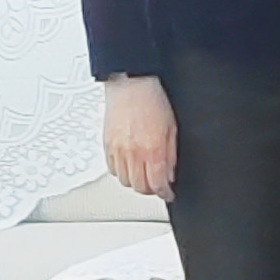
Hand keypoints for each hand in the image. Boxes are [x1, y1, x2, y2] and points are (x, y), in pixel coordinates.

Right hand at [103, 75, 176, 201]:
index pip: (157, 184)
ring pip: (125, 181)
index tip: (168, 194)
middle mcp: (133, 153)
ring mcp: (118, 150)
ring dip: (136, 183)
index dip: (165, 193)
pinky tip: (130, 166)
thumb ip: (171, 155)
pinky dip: (121, 173)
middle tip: (157, 186)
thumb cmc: (153, 101)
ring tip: (144, 176)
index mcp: (153, 149)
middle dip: (151, 190)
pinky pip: (112, 170)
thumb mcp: (172, 129)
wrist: (131, 85)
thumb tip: (169, 175)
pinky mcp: (107, 146)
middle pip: (140, 187)